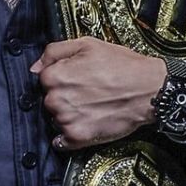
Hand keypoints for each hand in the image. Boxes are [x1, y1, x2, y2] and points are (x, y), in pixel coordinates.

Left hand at [32, 37, 165, 150]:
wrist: (151, 90)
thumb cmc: (122, 66)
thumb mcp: (87, 44)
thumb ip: (54, 52)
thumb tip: (35, 67)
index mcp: (54, 76)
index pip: (43, 80)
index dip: (60, 78)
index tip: (74, 79)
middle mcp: (55, 100)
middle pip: (49, 100)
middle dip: (63, 97)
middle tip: (86, 93)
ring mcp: (66, 120)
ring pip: (56, 119)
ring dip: (67, 115)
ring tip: (91, 106)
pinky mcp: (78, 137)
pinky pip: (61, 141)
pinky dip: (68, 137)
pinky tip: (83, 125)